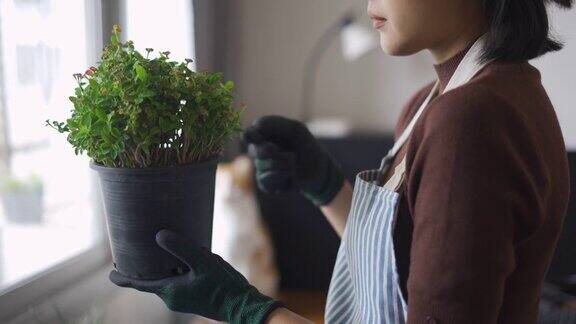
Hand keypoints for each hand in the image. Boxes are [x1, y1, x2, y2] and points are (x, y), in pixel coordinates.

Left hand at [109, 230, 282, 322]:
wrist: (243, 305)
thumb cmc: (223, 287)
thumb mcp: (203, 263)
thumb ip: (182, 249)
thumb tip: (159, 235)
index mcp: (170, 291)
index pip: (140, 284)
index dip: (124, 278)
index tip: (111, 274)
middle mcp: (174, 296)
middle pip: (154, 278)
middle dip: (147, 265)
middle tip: (137, 249)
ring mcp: (185, 297)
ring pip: (170, 276)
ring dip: (169, 263)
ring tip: (167, 245)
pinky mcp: (195, 294)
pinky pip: (181, 278)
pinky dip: (180, 267)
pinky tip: (190, 255)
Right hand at [243, 116, 343, 205]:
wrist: (319, 169)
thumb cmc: (306, 146)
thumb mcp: (295, 129)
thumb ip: (275, 124)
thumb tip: (255, 126)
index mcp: (264, 136)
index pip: (249, 134)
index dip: (250, 135)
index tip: (255, 136)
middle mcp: (260, 152)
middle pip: (254, 150)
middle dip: (267, 150)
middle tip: (279, 150)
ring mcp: (262, 168)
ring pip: (262, 166)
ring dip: (281, 164)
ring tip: (293, 162)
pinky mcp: (266, 184)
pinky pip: (265, 181)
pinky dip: (281, 176)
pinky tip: (290, 175)